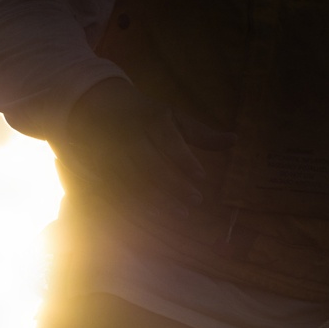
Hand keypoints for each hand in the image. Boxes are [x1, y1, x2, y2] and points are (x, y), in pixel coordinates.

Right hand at [60, 77, 234, 218]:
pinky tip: (151, 223)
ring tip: (179, 215)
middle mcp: (128, 136)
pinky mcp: (96, 170)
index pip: (167, 140)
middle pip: (149, 163)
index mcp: (148, 119)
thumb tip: (235, 140)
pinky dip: (132, 209)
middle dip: (171, 184)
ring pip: (132, 181)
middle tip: (195, 201)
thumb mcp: (171, 116)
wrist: (92, 104)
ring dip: (154, 201)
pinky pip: (114, 192)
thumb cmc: (143, 114)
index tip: (201, 176)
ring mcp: (109, 153)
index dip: (184, 159)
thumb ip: (201, 133)